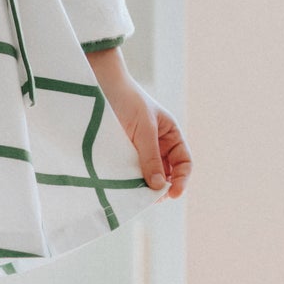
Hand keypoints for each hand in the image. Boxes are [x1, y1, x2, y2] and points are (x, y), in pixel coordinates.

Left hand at [85, 48, 192, 197]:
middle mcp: (158, 145)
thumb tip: (160, 186)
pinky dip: (131, 182)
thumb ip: (151, 157)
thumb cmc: (127, 100)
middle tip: (152, 198)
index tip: (174, 193)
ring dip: (147, 187)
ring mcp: (139, 150)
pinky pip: (131, 172)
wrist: (99, 85)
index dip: (182, 179)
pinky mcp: (122, 154)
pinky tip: (127, 187)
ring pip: (149, 176)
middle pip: (168, 174)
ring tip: (139, 195)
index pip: (184, 162)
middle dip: (164, 187)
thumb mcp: (143, 129)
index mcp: (170, 135)